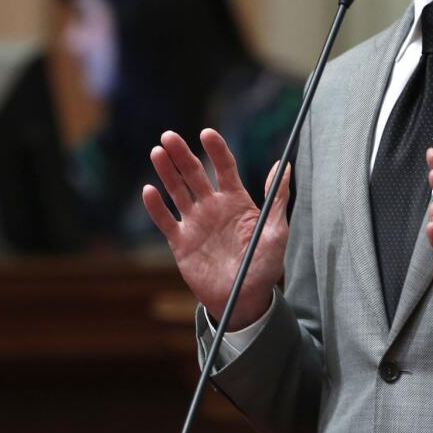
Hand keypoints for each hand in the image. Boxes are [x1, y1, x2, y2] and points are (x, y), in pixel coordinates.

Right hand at [142, 129, 290, 328]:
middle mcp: (213, 206)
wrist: (244, 299)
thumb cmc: (264, 266)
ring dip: (167, 172)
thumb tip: (284, 164)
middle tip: (169, 136)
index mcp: (236, 200)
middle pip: (194, 174)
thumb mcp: (276, 232)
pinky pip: (165, 221)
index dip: (216, 149)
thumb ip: (277, 198)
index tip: (207, 133)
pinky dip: (156, 207)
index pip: (224, 167)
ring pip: (177, 191)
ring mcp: (195, 223)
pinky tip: (149, 190)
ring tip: (157, 152)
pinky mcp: (180, 242)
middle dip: (182, 154)